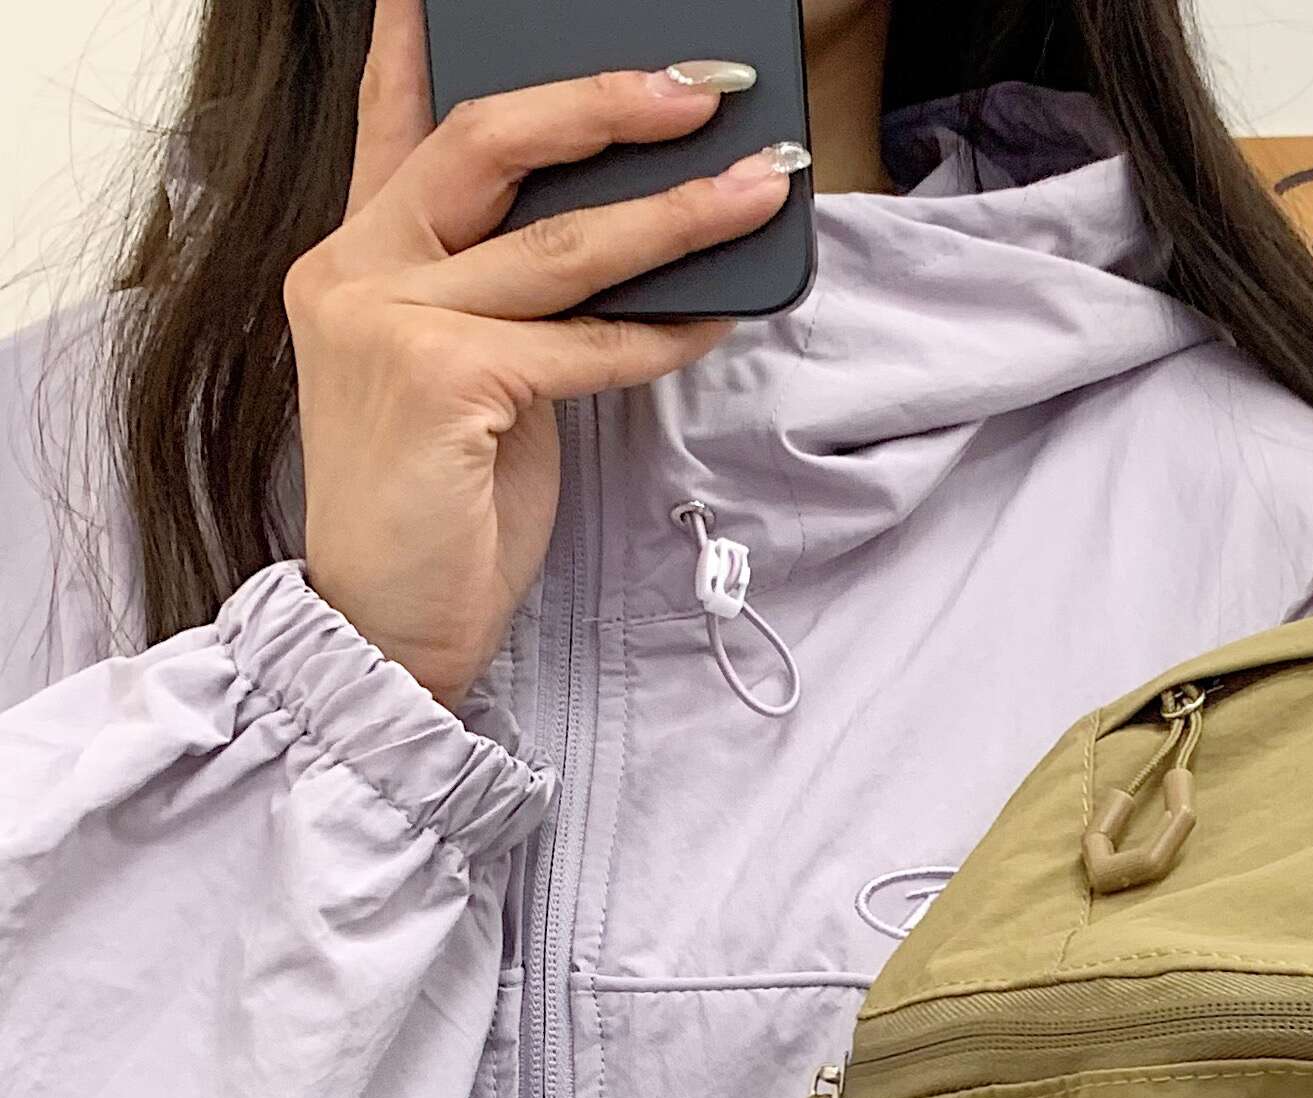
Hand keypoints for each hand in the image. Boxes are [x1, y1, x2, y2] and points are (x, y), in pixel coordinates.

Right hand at [288, 0, 803, 704]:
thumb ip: (508, 299)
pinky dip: (660, 335)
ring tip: (757, 187)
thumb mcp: (466, 378)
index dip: (426, 44)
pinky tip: (719, 317)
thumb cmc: (440, 510)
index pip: (396, 121)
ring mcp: (390, 320)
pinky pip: (585, 344)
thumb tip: (623, 242)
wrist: (389, 624)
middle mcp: (356, 268)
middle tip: (698, 86)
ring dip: (678, 213)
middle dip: (601, 101)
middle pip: (488, 142)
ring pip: (560, 242)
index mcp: (354, 257)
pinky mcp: (441, 381)